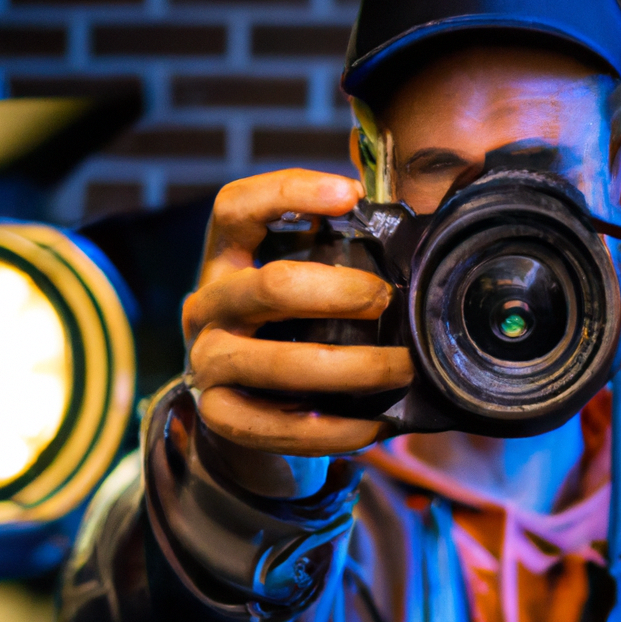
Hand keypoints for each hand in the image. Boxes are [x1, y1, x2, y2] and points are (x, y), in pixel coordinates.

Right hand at [183, 169, 413, 456]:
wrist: (240, 412)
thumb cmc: (286, 334)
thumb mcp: (297, 288)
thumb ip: (335, 258)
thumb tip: (414, 239)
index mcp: (225, 260)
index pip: (236, 208)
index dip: (289, 191)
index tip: (350, 194)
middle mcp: (206, 306)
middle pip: (269, 287)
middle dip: (341, 292)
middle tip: (389, 300)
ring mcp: (207, 363)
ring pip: (278, 365)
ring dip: (353, 368)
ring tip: (403, 368)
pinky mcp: (220, 417)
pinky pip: (279, 428)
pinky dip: (335, 430)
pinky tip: (376, 427)